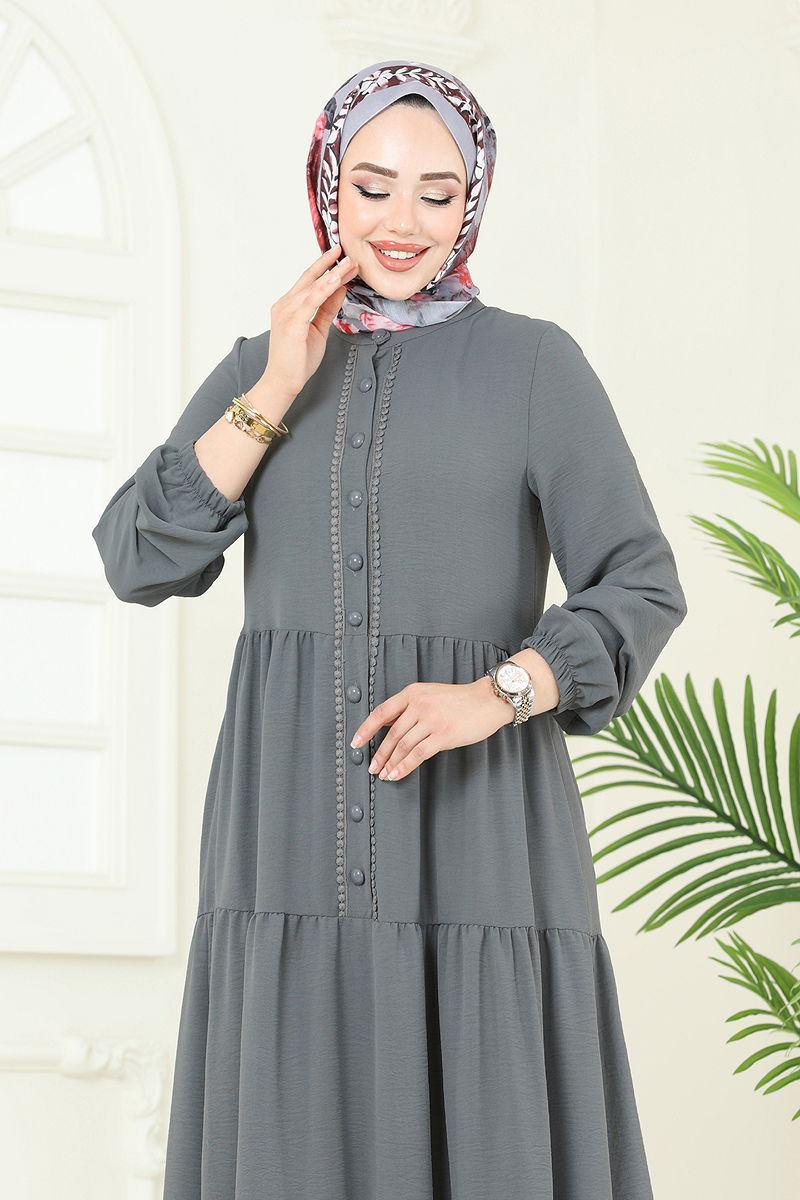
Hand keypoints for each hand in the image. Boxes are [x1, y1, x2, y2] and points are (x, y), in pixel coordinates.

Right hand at [261, 243, 358, 400]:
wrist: (283, 382)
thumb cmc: (297, 360)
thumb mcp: (318, 329)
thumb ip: (327, 309)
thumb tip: (340, 290)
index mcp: (289, 306)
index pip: (308, 281)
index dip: (324, 266)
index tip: (339, 255)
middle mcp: (284, 305)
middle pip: (309, 278)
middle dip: (329, 264)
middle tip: (346, 251)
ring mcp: (286, 313)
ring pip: (312, 287)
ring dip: (333, 274)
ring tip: (349, 263)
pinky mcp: (292, 323)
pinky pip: (312, 301)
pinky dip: (325, 289)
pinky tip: (337, 280)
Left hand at [350, 677, 514, 782]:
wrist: (488, 700)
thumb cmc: (460, 700)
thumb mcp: (430, 695)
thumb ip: (410, 708)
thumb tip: (388, 727)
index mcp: (413, 693)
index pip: (382, 712)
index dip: (366, 729)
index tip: (356, 743)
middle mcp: (420, 704)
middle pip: (391, 733)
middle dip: (379, 753)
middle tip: (372, 767)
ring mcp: (432, 719)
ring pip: (402, 745)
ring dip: (390, 763)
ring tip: (383, 774)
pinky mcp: (444, 735)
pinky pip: (418, 754)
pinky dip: (404, 766)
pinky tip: (397, 774)